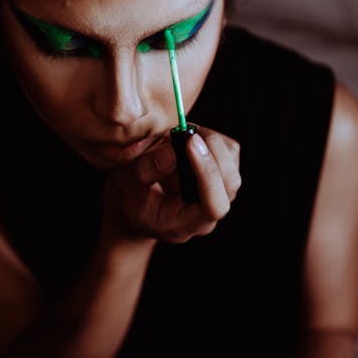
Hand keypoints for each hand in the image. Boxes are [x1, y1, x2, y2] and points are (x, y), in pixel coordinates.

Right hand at [105, 126, 240, 243]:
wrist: (136, 205)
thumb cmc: (130, 200)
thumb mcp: (125, 186)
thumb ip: (144, 172)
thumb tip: (172, 152)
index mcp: (184, 224)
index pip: (212, 207)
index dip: (208, 174)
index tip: (190, 143)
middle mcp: (206, 214)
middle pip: (230, 184)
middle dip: (212, 152)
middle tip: (185, 132)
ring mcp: (217, 195)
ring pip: (232, 164)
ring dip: (210, 143)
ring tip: (180, 139)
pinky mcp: (221, 176)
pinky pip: (230, 151)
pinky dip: (212, 139)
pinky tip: (188, 142)